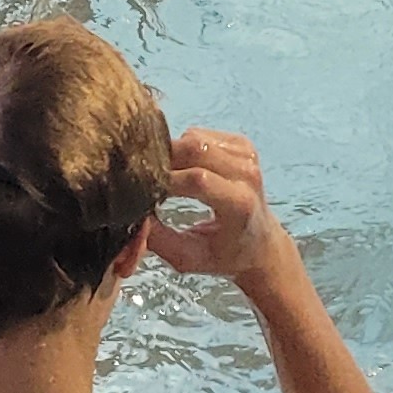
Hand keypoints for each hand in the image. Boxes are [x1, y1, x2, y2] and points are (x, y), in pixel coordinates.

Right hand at [148, 127, 299, 287]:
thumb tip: (132, 214)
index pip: (197, 179)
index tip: (141, 189)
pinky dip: (182, 147)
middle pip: (195, 149)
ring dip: (170, 152)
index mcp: (239, 204)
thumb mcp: (187, 258)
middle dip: (162, 159)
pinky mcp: (241, 143)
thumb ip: (158, 239)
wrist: (260, 242)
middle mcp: (247, 174)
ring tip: (160, 176)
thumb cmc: (223, 254)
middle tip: (142, 176)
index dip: (165, 179)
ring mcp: (247, 154)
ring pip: (194, 138)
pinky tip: (179, 168)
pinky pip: (199, 134)